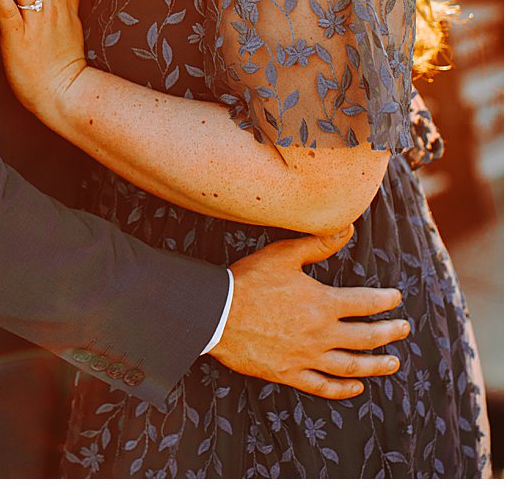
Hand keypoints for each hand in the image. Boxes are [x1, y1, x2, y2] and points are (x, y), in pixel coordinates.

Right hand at [212, 226, 409, 398]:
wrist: (215, 313)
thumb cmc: (247, 281)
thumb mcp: (281, 255)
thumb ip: (317, 244)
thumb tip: (347, 228)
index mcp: (322, 304)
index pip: (366, 303)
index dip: (385, 300)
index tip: (396, 298)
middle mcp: (321, 333)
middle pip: (366, 337)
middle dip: (389, 333)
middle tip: (403, 330)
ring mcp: (306, 357)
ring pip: (352, 366)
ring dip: (377, 365)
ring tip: (393, 363)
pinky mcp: (289, 373)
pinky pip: (323, 386)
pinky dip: (343, 389)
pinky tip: (356, 387)